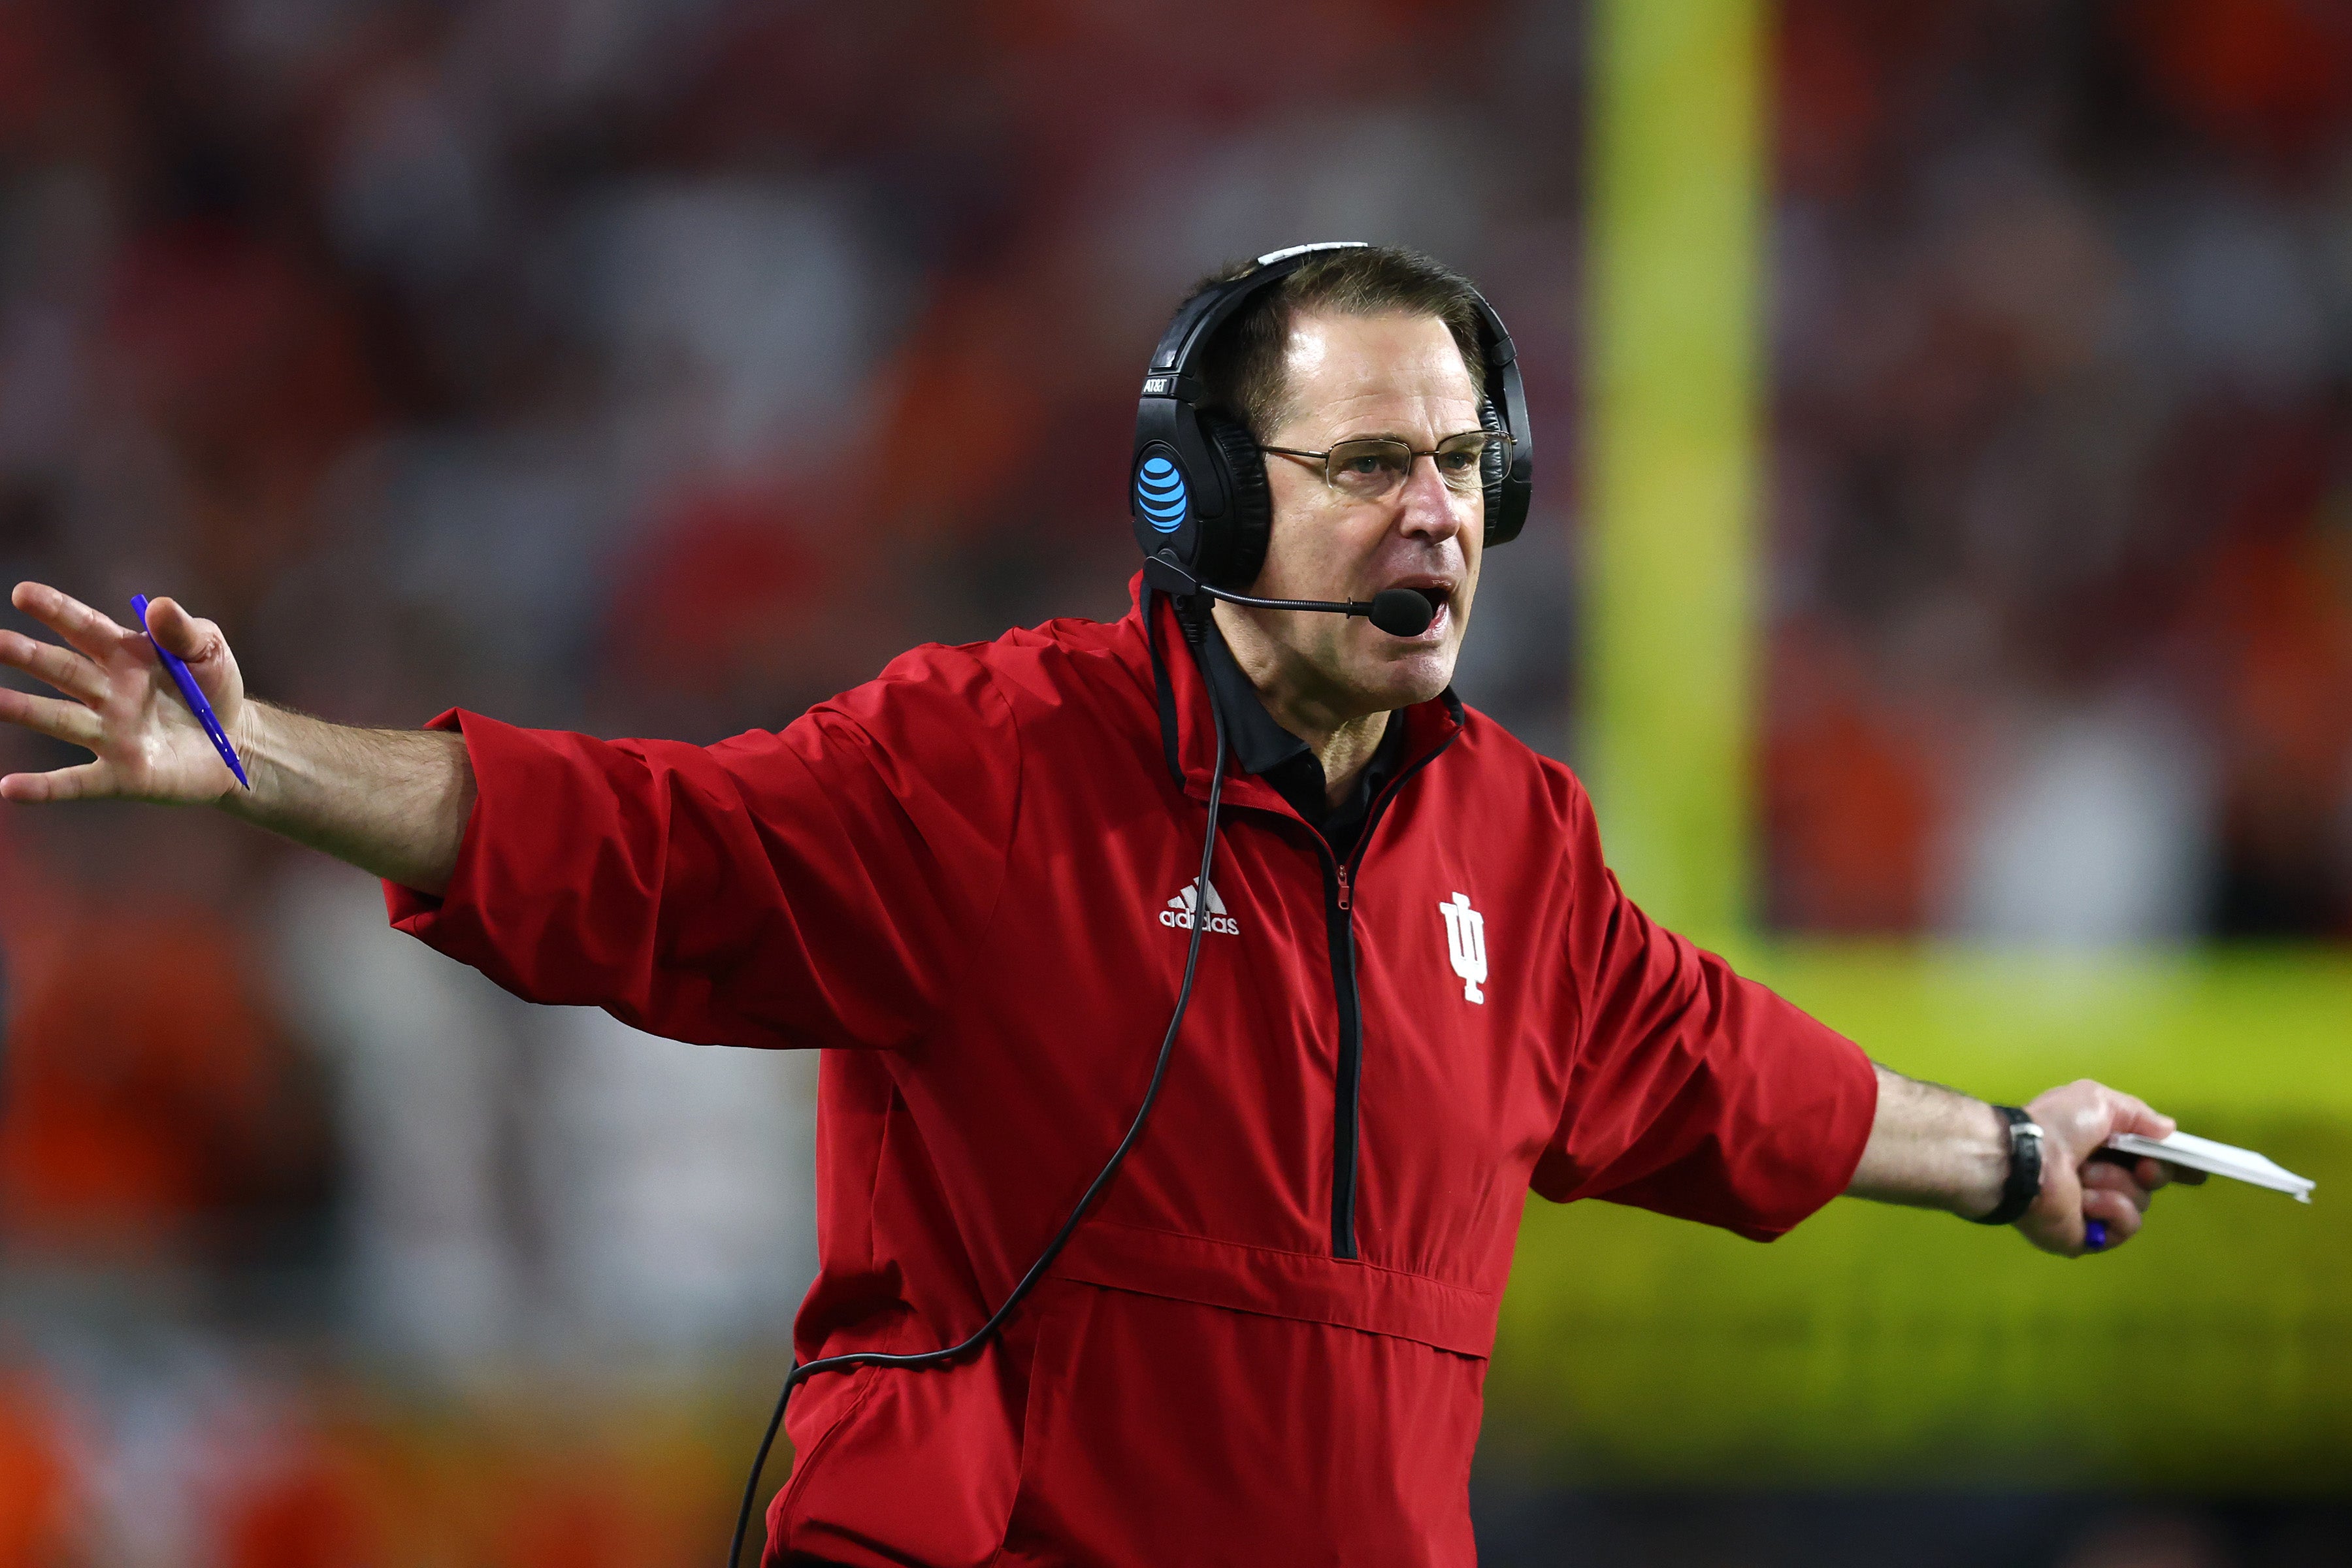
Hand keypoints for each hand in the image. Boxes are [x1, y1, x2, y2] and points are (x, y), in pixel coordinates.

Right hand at [0, 581, 251, 804]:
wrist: (236, 744)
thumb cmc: (213, 689)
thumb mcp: (208, 652)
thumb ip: (184, 631)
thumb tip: (156, 605)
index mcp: (125, 656)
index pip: (84, 628)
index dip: (56, 610)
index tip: (23, 593)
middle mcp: (107, 693)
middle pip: (60, 669)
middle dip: (25, 654)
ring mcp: (109, 734)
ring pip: (57, 718)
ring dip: (21, 710)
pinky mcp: (121, 775)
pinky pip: (76, 783)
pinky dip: (43, 788)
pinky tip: (9, 788)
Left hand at [2016, 1078, 2204, 1257]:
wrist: (2025, 1160)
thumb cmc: (2059, 1126)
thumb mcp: (2099, 1101)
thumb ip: (2138, 1114)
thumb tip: (2169, 1129)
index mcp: (2098, 1149)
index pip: (2144, 1161)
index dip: (2170, 1165)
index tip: (2196, 1170)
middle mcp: (2097, 1179)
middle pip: (2149, 1184)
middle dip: (2149, 1171)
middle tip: (2138, 1165)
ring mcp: (2092, 1211)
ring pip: (2139, 1203)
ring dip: (2115, 1184)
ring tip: (2084, 1176)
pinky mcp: (2087, 1237)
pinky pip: (2124, 1228)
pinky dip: (2111, 1208)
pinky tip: (2086, 1200)